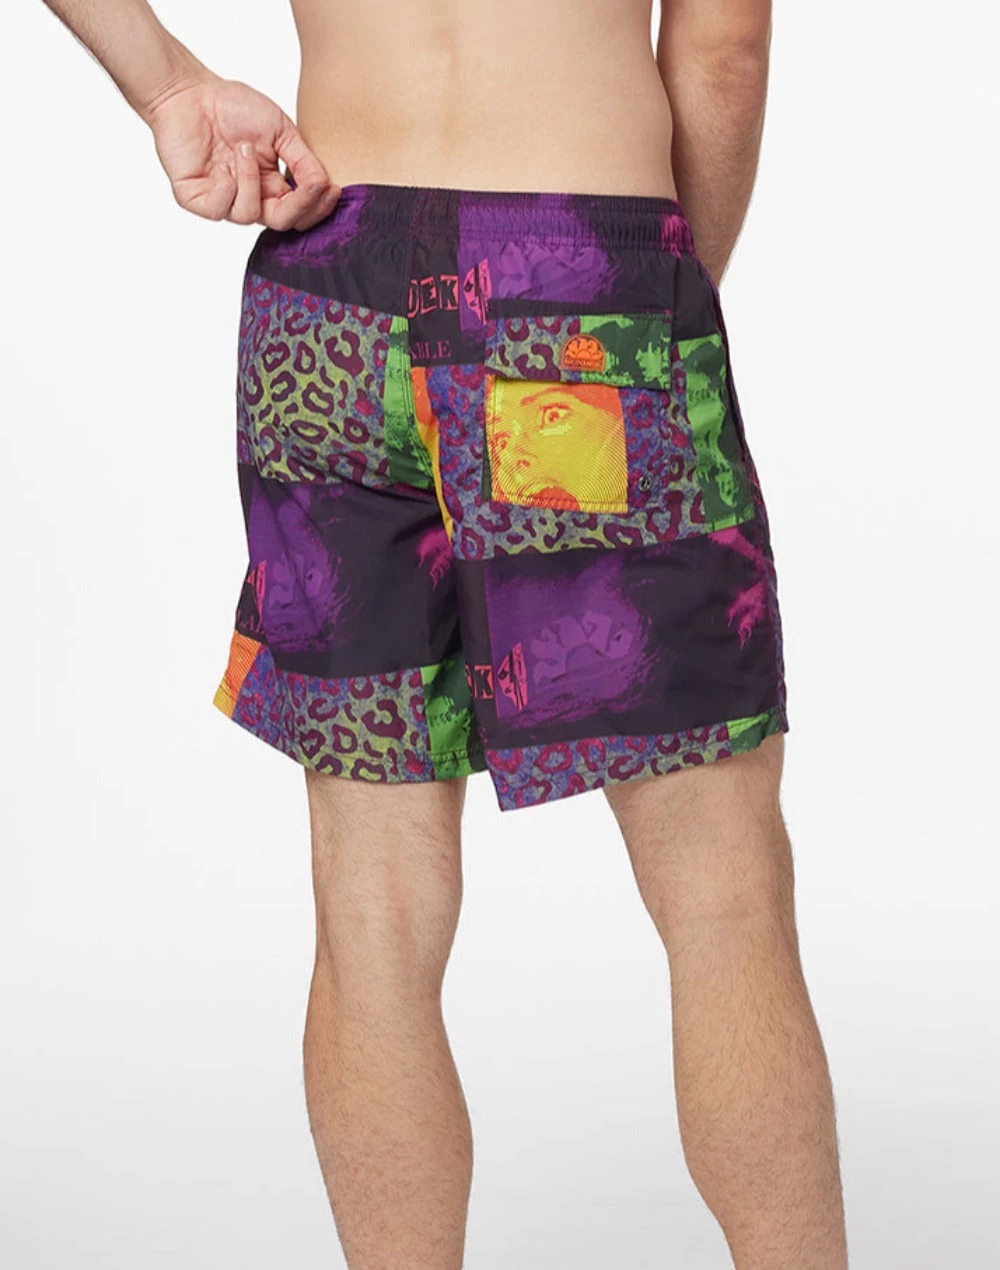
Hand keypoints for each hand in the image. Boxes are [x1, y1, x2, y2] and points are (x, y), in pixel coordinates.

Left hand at [144, 72, 339, 229]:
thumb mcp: (281, 131)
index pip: (299, 212)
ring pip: (249, 215)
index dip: (317, 207)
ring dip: (251, 180)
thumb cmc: (232, 106)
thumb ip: (303, 160)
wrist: (189, 92)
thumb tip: (324, 185)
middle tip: (309, 182)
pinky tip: (221, 165)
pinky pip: (219, 209)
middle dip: (299, 204)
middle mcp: (250, 198)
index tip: (331, 188)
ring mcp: (223, 201)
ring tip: (243, 148)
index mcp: (272, 186)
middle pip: (282, 223)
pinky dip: (226, 186)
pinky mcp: (197, 199)